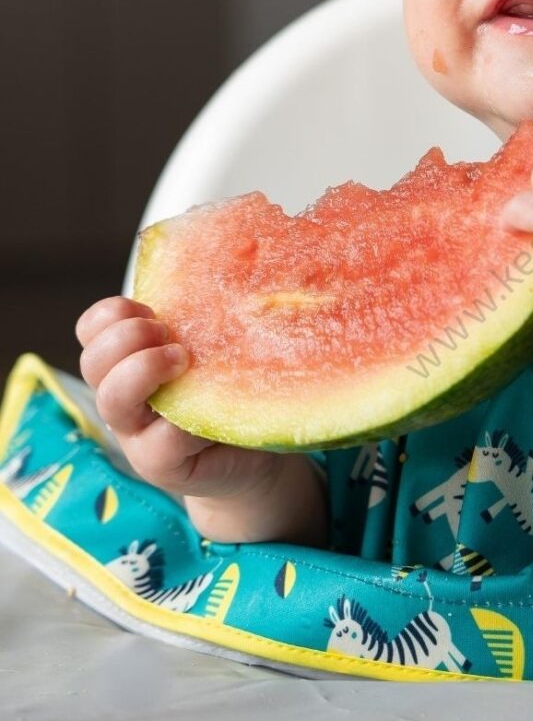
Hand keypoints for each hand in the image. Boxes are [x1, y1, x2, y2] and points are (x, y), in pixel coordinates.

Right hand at [76, 297, 284, 501]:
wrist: (253, 454)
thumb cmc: (232, 388)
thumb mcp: (215, 346)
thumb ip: (206, 318)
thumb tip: (239, 255)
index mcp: (129, 361)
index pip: (92, 328)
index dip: (112, 313)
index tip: (153, 309)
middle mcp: (124, 396)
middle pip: (93, 361)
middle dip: (125, 337)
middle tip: (169, 333)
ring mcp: (137, 434)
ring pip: (113, 400)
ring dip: (143, 370)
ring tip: (182, 359)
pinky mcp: (162, 465)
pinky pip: (162, 440)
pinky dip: (185, 420)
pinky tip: (214, 407)